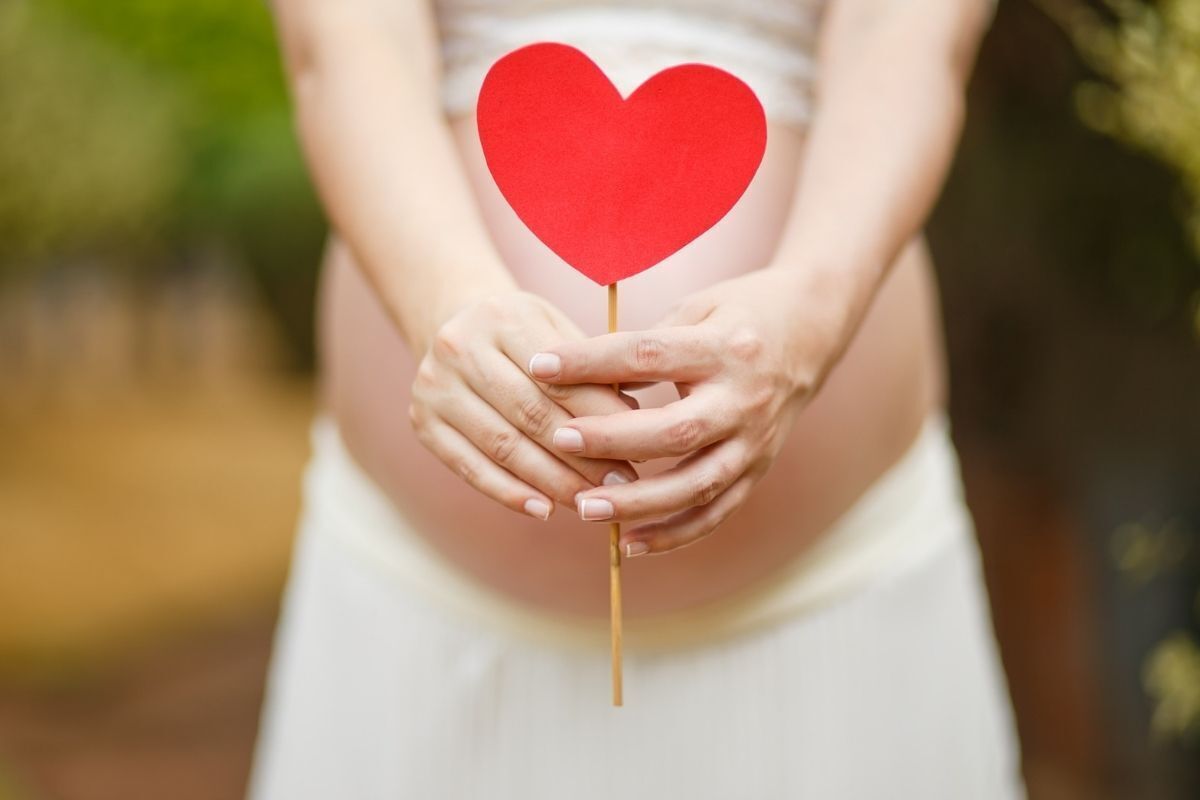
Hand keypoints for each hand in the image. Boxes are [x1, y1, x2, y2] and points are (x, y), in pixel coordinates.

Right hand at [410, 290, 638, 519]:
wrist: (452, 326)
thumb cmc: (524, 336)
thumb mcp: (557, 331)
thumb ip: (592, 371)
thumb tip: (634, 421)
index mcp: (503, 317)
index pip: (559, 377)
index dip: (600, 416)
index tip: (639, 446)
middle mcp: (460, 348)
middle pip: (531, 414)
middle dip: (582, 455)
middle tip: (622, 484)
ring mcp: (435, 387)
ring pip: (503, 446)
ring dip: (552, 481)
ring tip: (591, 502)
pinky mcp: (422, 422)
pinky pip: (470, 467)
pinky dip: (510, 493)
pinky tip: (544, 510)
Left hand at [528, 268, 851, 554]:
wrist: (814, 330)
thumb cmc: (739, 313)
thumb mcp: (697, 308)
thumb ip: (645, 343)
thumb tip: (577, 377)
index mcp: (725, 348)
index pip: (649, 355)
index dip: (592, 361)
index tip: (540, 366)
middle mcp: (745, 399)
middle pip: (675, 430)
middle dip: (612, 439)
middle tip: (558, 439)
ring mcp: (755, 441)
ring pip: (696, 483)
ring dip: (638, 502)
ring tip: (584, 508)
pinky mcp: (758, 469)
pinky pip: (716, 513)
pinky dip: (673, 534)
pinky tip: (627, 545)